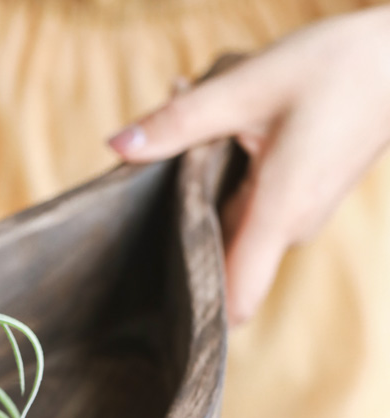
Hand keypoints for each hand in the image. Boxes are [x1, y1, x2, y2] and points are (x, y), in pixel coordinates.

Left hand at [108, 7, 389, 324]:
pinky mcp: (300, 203)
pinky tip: (218, 150)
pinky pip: (250, 215)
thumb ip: (178, 123)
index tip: (157, 301)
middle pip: (221, 266)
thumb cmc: (338, 67)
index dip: (198, 313)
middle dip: (182, 237)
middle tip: (155, 194)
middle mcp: (290, 230)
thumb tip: (117, 147)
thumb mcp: (247, 87)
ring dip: (204, 206)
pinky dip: (226, 191)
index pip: (235, 302)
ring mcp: (297, 220)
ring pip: (233, 237)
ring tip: (189, 157)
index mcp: (278, 215)